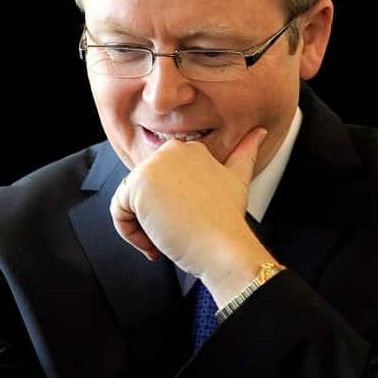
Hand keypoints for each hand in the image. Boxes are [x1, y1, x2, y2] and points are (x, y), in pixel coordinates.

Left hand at [109, 127, 271, 298]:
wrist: (225, 247)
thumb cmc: (228, 221)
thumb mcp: (237, 180)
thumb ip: (245, 153)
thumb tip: (259, 131)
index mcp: (189, 148)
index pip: (160, 182)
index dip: (170, 208)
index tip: (187, 224)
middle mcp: (170, 150)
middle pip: (143, 190)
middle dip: (154, 217)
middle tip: (176, 237)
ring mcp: (153, 166)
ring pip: (129, 201)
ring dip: (143, 228)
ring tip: (166, 241)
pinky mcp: (138, 185)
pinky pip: (118, 211)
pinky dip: (130, 233)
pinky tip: (154, 244)